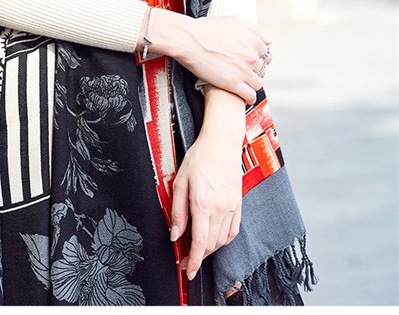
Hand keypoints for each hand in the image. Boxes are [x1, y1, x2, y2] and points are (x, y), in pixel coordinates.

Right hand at [148, 10, 272, 103]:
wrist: (188, 39)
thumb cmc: (206, 29)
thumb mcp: (233, 21)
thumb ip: (254, 30)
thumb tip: (268, 41)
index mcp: (253, 41)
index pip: (266, 55)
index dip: (258, 58)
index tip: (249, 61)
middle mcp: (252, 56)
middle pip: (262, 69)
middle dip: (254, 70)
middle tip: (242, 70)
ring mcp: (243, 71)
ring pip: (257, 83)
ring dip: (251, 84)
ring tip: (242, 83)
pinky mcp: (233, 84)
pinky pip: (249, 95)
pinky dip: (248, 98)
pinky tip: (243, 97)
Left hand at [170, 111, 243, 280]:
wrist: (222, 142)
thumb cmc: (199, 157)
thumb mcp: (179, 180)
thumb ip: (177, 210)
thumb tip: (176, 234)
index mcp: (203, 203)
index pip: (199, 242)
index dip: (193, 261)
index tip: (188, 271)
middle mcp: (220, 209)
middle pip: (210, 245)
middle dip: (198, 256)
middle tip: (185, 258)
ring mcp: (232, 208)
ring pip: (222, 240)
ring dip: (209, 249)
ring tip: (196, 248)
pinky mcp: (238, 205)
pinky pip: (232, 231)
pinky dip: (223, 240)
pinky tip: (214, 238)